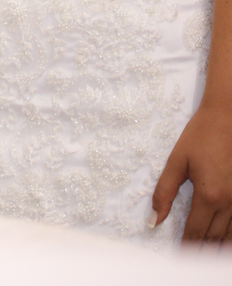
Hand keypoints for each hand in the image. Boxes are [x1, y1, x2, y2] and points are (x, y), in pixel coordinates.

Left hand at [151, 101, 231, 244]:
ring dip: (220, 246)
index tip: (179, 257)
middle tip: (192, 262)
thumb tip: (153, 220)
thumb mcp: (177, 161)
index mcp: (209, 196)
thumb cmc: (201, 135)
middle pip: (216, 237)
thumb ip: (164, 192)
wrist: (229, 116)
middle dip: (203, 251)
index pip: (195, 232)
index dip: (187, 247)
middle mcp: (231, 202)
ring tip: (208, 256)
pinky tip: (226, 239)